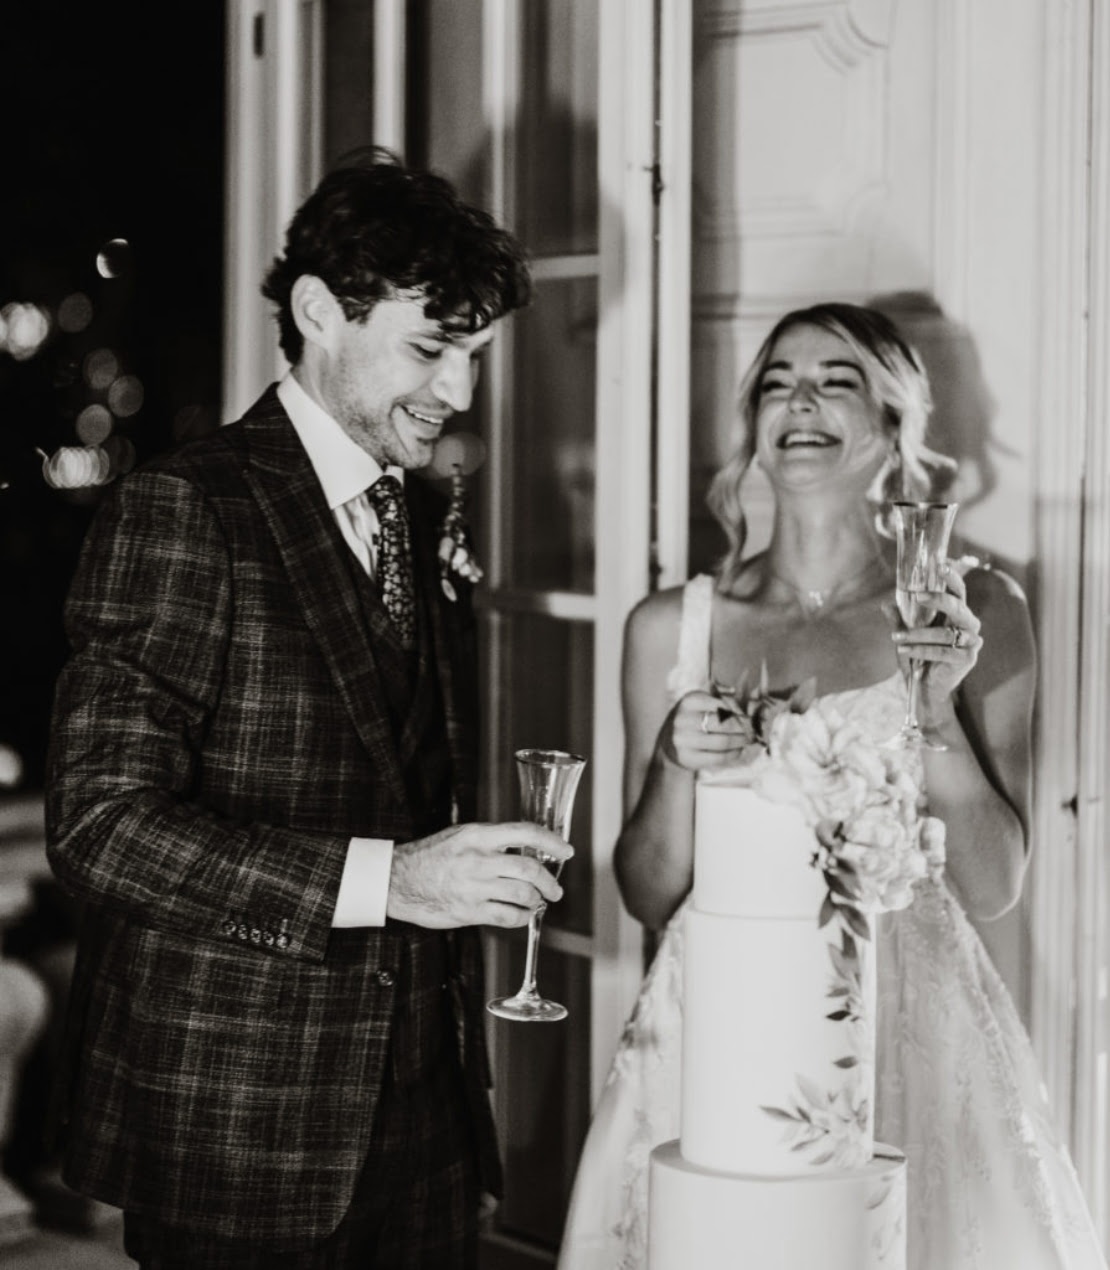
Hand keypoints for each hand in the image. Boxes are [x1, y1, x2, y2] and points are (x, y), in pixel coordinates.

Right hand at [386, 822, 572, 929]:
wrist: (399, 879)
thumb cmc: (432, 855)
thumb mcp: (462, 836)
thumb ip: (492, 840)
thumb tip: (526, 847)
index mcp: (478, 835)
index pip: (525, 833)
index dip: (551, 841)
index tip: (566, 851)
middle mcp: (478, 859)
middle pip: (529, 869)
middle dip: (550, 882)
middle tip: (555, 890)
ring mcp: (474, 887)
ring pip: (523, 894)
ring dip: (537, 901)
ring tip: (537, 903)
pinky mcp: (468, 911)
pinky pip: (507, 917)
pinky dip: (522, 918)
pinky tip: (522, 916)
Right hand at [659, 690, 750, 771]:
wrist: (669, 742)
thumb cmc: (692, 720)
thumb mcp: (700, 703)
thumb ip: (720, 699)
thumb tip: (739, 695)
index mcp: (689, 701)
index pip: (722, 704)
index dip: (739, 712)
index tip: (749, 717)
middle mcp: (683, 719)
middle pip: (724, 724)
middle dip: (744, 728)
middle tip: (753, 730)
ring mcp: (683, 740)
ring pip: (723, 742)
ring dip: (740, 741)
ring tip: (748, 740)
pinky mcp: (687, 757)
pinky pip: (718, 757)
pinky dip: (733, 754)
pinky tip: (738, 750)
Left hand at [891, 566, 982, 717]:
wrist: (926, 688)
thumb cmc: (919, 657)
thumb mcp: (906, 635)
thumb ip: (900, 620)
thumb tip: (886, 604)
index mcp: (957, 614)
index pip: (958, 591)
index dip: (952, 577)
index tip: (940, 564)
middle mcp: (969, 625)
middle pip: (958, 606)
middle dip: (938, 599)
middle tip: (918, 595)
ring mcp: (971, 642)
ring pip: (945, 632)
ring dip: (917, 634)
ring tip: (896, 637)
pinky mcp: (967, 659)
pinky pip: (942, 651)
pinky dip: (920, 649)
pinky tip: (903, 650)